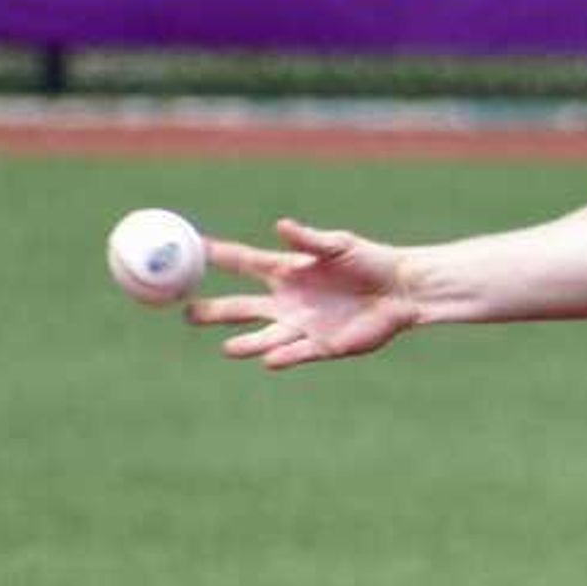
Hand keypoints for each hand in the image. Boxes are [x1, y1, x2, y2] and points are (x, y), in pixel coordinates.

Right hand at [186, 217, 420, 369]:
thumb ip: (308, 239)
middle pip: (241, 308)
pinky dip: (283, 357)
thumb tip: (280, 226)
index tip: (185, 251)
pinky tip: (269, 359)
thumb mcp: (338, 245)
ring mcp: (302, 325)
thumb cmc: (370, 260)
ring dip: (246, 344)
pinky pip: (297, 353)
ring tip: (227, 347)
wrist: (401, 290)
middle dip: (214, 311)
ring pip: (264, 338)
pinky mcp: (323, 345)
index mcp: (286, 270)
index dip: (215, 257)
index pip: (242, 262)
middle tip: (186, 313)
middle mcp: (286, 301)